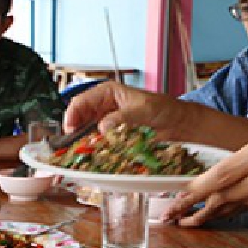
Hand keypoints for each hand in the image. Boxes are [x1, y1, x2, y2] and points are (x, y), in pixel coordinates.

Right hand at [62, 82, 192, 140]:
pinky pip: (98, 140)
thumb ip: (122, 117)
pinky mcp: (113, 134)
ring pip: (87, 130)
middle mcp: (104, 105)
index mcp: (108, 92)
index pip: (82, 101)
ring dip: (83, 141)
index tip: (70, 131)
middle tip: (72, 146)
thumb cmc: (163, 109)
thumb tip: (102, 127)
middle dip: (75, 131)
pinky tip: (93, 154)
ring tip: (80, 152)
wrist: (177, 122)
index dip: (72, 115)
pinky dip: (94, 147)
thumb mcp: (142, 110)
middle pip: (80, 117)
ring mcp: (108, 120)